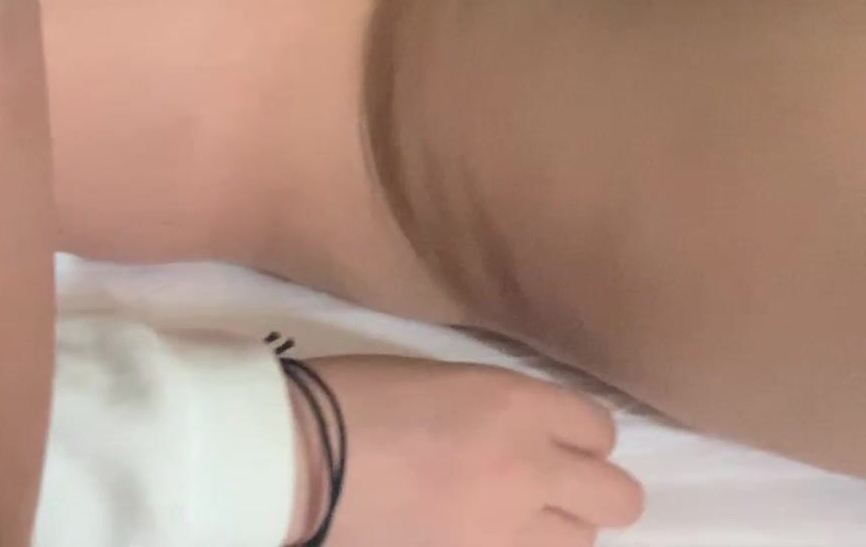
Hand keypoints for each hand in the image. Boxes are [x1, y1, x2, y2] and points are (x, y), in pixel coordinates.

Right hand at [286, 356, 645, 546]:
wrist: (292, 456)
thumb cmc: (349, 398)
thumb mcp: (437, 380)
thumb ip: (498, 409)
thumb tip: (529, 438)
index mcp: (514, 404)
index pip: (599, 429)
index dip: (577, 437)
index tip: (551, 442)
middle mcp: (529, 467)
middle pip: (617, 497)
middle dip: (590, 491)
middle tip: (546, 487)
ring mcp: (505, 527)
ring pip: (581, 543)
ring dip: (554, 528)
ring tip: (508, 518)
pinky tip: (478, 534)